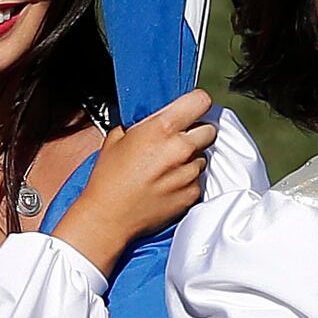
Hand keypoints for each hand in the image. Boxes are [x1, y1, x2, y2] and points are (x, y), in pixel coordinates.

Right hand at [50, 89, 216, 276]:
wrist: (109, 217)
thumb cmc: (109, 179)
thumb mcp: (117, 138)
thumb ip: (143, 124)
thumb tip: (154, 119)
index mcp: (162, 129)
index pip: (201, 101)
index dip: (196, 104)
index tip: (192, 109)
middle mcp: (181, 149)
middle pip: (209, 129)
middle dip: (196, 132)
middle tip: (178, 140)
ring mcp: (189, 173)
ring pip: (204, 156)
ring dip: (191, 158)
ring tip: (168, 167)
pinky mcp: (192, 193)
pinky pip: (199, 179)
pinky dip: (188, 179)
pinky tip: (168, 183)